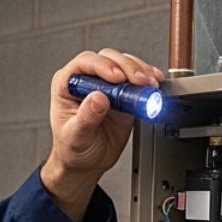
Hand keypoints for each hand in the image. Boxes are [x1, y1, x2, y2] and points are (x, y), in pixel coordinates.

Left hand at [41, 49, 165, 221]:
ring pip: (124, 64)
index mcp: (67, 85)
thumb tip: (98, 98)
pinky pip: (136, 80)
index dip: (103, 66)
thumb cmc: (72, 149)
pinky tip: (154, 84)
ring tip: (151, 84)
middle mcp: (86, 80)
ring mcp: (107, 85)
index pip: (84, 64)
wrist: (85, 163)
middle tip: (140, 81)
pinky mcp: (123, 94)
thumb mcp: (75, 136)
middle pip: (108, 59)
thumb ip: (85, 117)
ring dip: (140, 71)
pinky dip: (147, 79)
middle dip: (127, 67)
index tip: (117, 77)